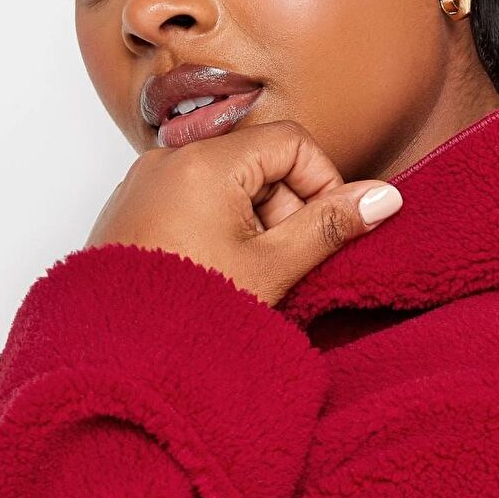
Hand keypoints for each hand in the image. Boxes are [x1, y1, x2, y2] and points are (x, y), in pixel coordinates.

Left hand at [84, 120, 403, 306]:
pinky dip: (216, 229)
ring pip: (226, 185)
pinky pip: (192, 201)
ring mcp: (146, 183)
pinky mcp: (132, 208)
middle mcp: (170, 159)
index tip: (322, 231)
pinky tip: (213, 275)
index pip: (292, 142)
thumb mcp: (274, 268)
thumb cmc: (187, 312)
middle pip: (258, 161)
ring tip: (244, 277)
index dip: (321, 183)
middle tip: (280, 264)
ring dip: (252, 223)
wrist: (113, 355)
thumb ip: (331, 226)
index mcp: (207, 163)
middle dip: (284, 209)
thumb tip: (385, 198)